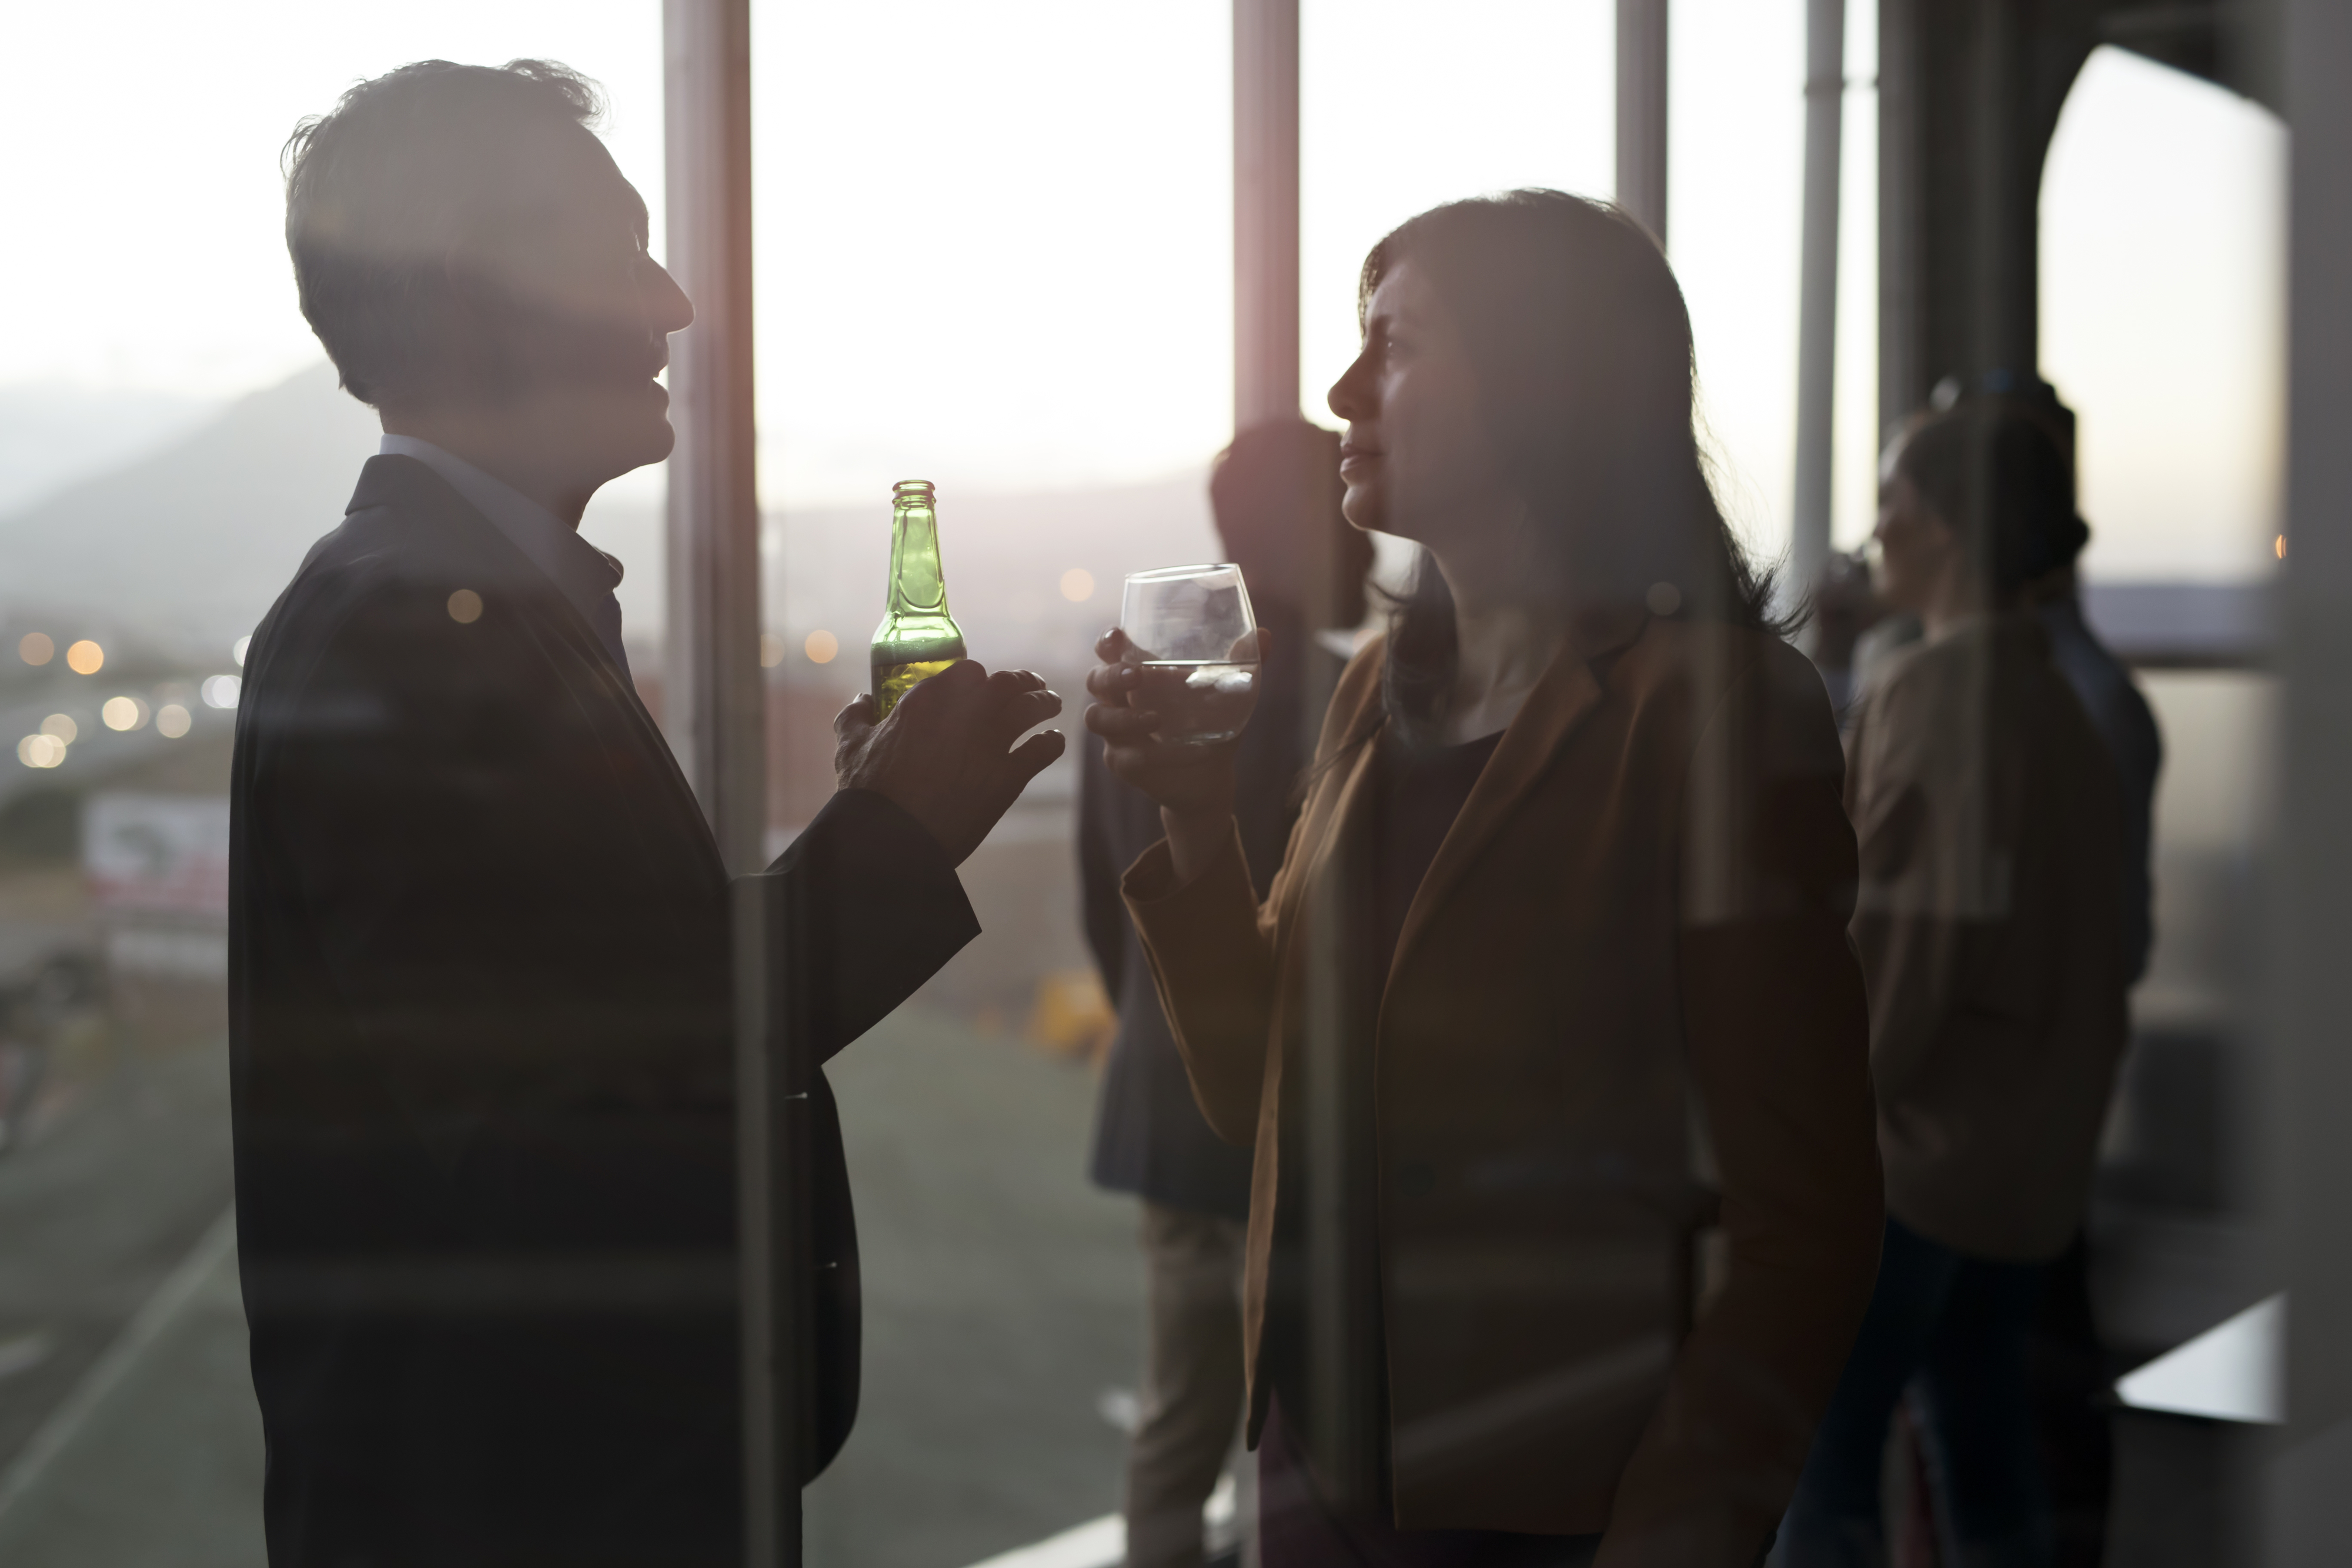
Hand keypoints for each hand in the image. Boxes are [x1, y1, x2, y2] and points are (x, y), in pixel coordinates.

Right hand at [834, 661, 1064, 866]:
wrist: (889, 838)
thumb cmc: (866, 792)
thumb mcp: (850, 746)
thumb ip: (854, 716)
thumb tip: (861, 699)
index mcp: (927, 699)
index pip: (969, 671)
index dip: (981, 678)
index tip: (985, 686)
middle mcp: (965, 713)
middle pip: (1008, 682)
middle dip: (1023, 681)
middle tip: (1033, 686)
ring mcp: (990, 744)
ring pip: (1032, 707)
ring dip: (1045, 702)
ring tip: (1052, 705)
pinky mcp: (1007, 778)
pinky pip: (1043, 750)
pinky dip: (1052, 743)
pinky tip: (1052, 742)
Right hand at [1084, 628, 1254, 883]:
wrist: (1211, 776)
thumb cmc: (1212, 725)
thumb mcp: (1229, 695)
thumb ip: (1242, 665)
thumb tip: (1264, 634)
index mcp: (1139, 677)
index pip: (1109, 653)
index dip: (1106, 643)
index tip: (1117, 636)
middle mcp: (1120, 702)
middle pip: (1095, 681)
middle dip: (1110, 675)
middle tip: (1137, 676)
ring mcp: (1117, 735)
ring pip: (1097, 719)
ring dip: (1123, 717)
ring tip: (1156, 720)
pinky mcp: (1123, 764)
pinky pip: (1128, 756)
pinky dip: (1155, 754)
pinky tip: (1184, 752)